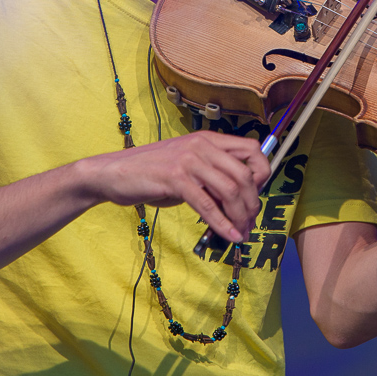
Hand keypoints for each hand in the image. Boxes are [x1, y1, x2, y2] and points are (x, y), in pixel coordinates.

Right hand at [83, 130, 270, 242]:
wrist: (113, 173)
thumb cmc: (151, 174)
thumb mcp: (188, 170)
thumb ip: (212, 179)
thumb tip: (238, 202)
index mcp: (209, 140)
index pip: (252, 149)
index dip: (263, 174)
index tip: (257, 196)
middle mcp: (202, 145)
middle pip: (245, 175)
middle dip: (252, 204)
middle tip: (250, 224)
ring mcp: (189, 160)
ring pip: (230, 190)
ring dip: (240, 217)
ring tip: (241, 234)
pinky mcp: (175, 178)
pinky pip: (207, 205)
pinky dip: (222, 224)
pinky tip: (229, 236)